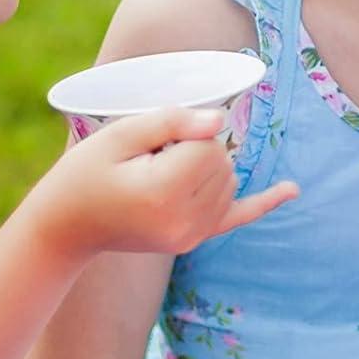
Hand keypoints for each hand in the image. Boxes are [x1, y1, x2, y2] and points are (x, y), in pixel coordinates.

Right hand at [29, 106, 296, 260]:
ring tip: (157, 173)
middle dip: (195, 147)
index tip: (151, 143)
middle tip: (149, 159)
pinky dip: (265, 202)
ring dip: (205, 165)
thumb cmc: (85, 173)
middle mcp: (184, 220)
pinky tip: (292, 189)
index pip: (209, 144)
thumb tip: (221, 119)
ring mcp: (191, 235)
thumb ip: (171, 122)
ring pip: (229, 179)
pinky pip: (238, 217)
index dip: (184, 132)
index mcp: (165, 193)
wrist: (67, 225)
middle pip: (223, 161)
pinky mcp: (192, 239)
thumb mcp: (119, 135)